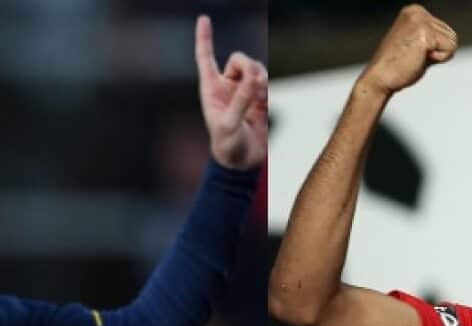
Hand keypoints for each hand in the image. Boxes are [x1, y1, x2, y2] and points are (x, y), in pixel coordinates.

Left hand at [194, 15, 266, 170]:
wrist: (242, 162)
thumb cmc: (227, 146)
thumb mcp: (229, 125)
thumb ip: (241, 101)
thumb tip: (255, 78)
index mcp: (210, 90)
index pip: (206, 58)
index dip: (204, 38)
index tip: (204, 18)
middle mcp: (226, 86)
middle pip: (239, 59)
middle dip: (248, 66)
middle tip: (255, 82)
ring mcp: (243, 91)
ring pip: (256, 69)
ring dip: (260, 80)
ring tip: (259, 100)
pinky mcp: (259, 98)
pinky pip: (266, 83)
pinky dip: (267, 91)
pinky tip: (263, 106)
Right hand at [360, 5, 457, 94]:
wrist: (379, 78)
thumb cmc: (396, 66)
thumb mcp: (416, 43)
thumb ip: (432, 37)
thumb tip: (452, 41)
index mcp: (414, 10)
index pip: (446, 30)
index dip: (434, 48)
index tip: (412, 52)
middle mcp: (417, 12)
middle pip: (452, 35)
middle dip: (437, 51)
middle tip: (413, 57)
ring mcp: (421, 21)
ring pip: (453, 42)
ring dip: (437, 56)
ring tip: (415, 58)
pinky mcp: (425, 34)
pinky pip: (450, 50)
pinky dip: (437, 60)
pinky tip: (417, 60)